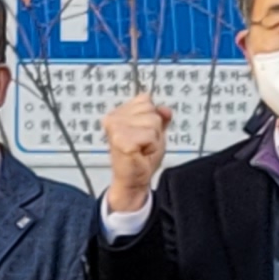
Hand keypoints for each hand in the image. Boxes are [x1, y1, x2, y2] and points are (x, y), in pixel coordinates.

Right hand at [102, 95, 170, 213]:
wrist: (133, 180)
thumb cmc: (139, 158)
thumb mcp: (154, 132)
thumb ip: (159, 117)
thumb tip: (165, 109)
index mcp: (117, 113)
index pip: (145, 100)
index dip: (151, 117)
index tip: (142, 133)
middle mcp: (113, 117)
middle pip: (150, 109)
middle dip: (153, 128)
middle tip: (143, 143)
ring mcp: (116, 128)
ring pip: (152, 121)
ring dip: (153, 138)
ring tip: (142, 148)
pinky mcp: (122, 140)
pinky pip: (150, 135)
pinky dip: (151, 146)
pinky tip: (141, 153)